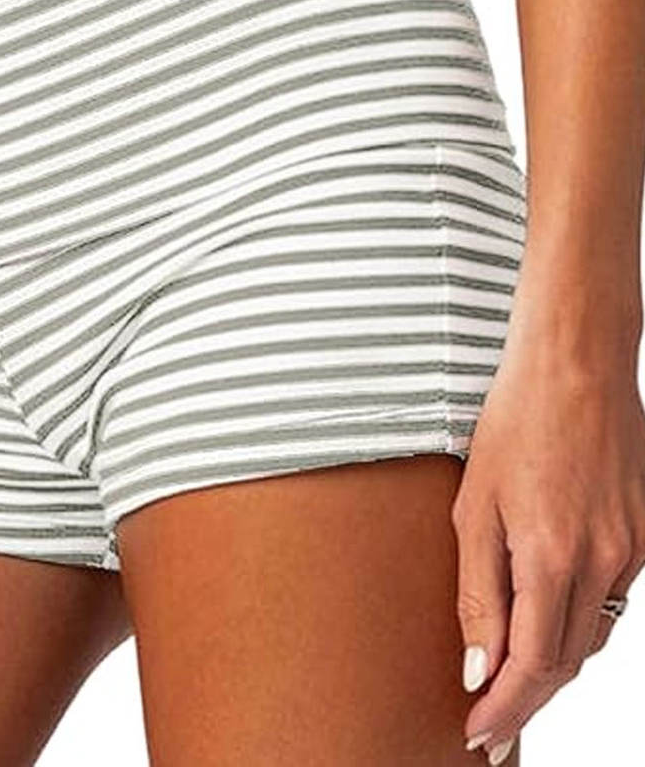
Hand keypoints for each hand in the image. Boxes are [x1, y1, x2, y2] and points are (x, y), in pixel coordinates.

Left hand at [451, 327, 644, 762]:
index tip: (478, 734)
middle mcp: (603, 565)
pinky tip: (548, 626)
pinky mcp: (644, 537)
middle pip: (565, 662)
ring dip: (552, 667)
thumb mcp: (473, 507)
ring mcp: (631, 552)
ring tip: (512, 685)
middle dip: (527, 700)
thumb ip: (476, 592)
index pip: (531, 665)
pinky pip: (609, 602)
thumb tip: (478, 666)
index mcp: (552, 557)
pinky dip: (576, 625)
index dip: (505, 709)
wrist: (574, 370)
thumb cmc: (514, 426)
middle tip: (490, 724)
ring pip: (590, 636)